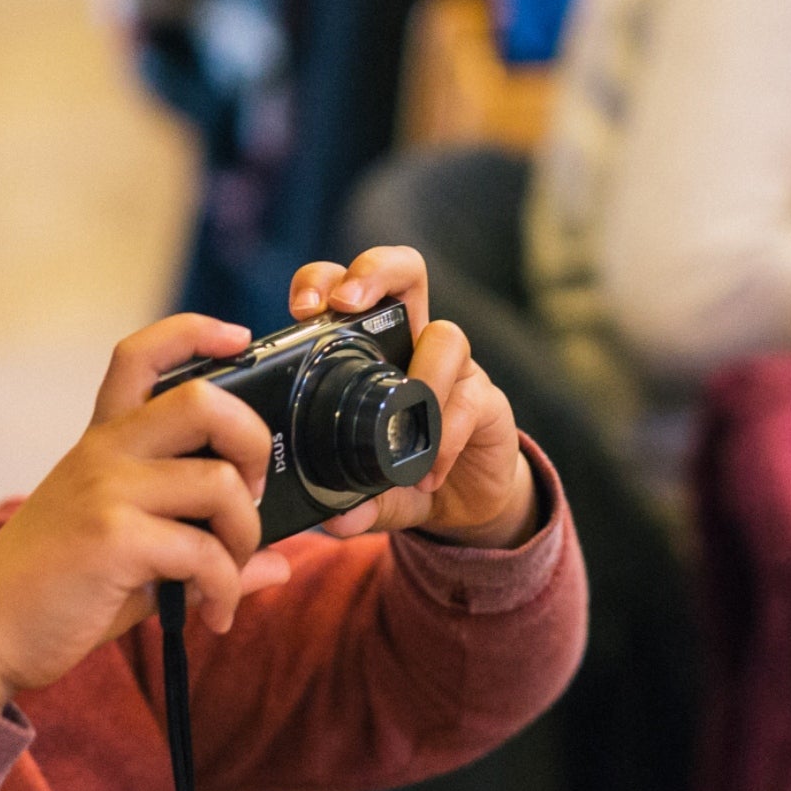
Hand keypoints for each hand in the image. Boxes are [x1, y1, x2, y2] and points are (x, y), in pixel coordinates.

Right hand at [0, 316, 293, 712]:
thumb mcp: (126, 551)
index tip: (239, 339)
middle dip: (254, 442)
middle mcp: (104, 453)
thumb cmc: (53, 590)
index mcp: (102, 443)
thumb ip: (198, 546)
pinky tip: (215, 615)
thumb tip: (278, 566)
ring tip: (230, 576)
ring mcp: (107, 491)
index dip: (196, 332)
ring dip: (246, 537)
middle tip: (252, 494)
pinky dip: (226, 590)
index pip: (140, 355)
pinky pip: (206, 553)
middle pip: (203, 400)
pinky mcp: (114, 538)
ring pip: (221, 481)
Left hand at [285, 247, 539, 550]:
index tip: (303, 309)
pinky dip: (445, 438)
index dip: (324, 281)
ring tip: (405, 426)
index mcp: (371, 350)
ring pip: (447, 335)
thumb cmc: (403, 477)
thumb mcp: (368, 493)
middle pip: (404, 270)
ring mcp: (455, 368)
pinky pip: (469, 402)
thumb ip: (352, 503)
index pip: (346, 289)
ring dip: (422, 379)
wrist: (464, 504)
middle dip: (374, 271)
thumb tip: (334, 520)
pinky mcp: (487, 399)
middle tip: (346, 305)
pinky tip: (428, 472)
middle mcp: (414, 344)